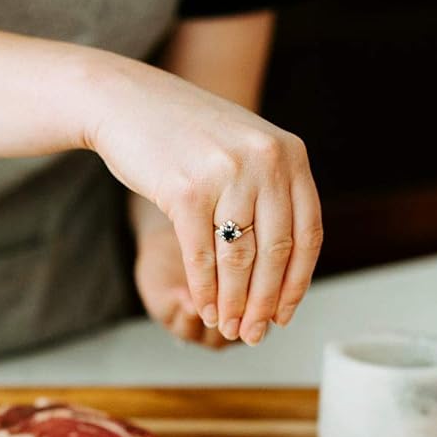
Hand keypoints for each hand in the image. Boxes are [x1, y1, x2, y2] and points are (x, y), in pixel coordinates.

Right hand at [87, 58, 321, 343]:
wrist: (128, 102)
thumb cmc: (185, 134)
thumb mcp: (243, 151)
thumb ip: (270, 194)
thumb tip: (283, 272)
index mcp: (289, 154)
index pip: (308, 233)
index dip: (296, 283)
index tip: (283, 314)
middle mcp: (265, 161)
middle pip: (275, 252)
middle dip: (263, 303)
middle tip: (252, 334)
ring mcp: (226, 175)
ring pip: (239, 259)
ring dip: (233, 303)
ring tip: (226, 328)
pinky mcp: (186, 191)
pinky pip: (201, 255)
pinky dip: (204, 289)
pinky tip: (203, 308)